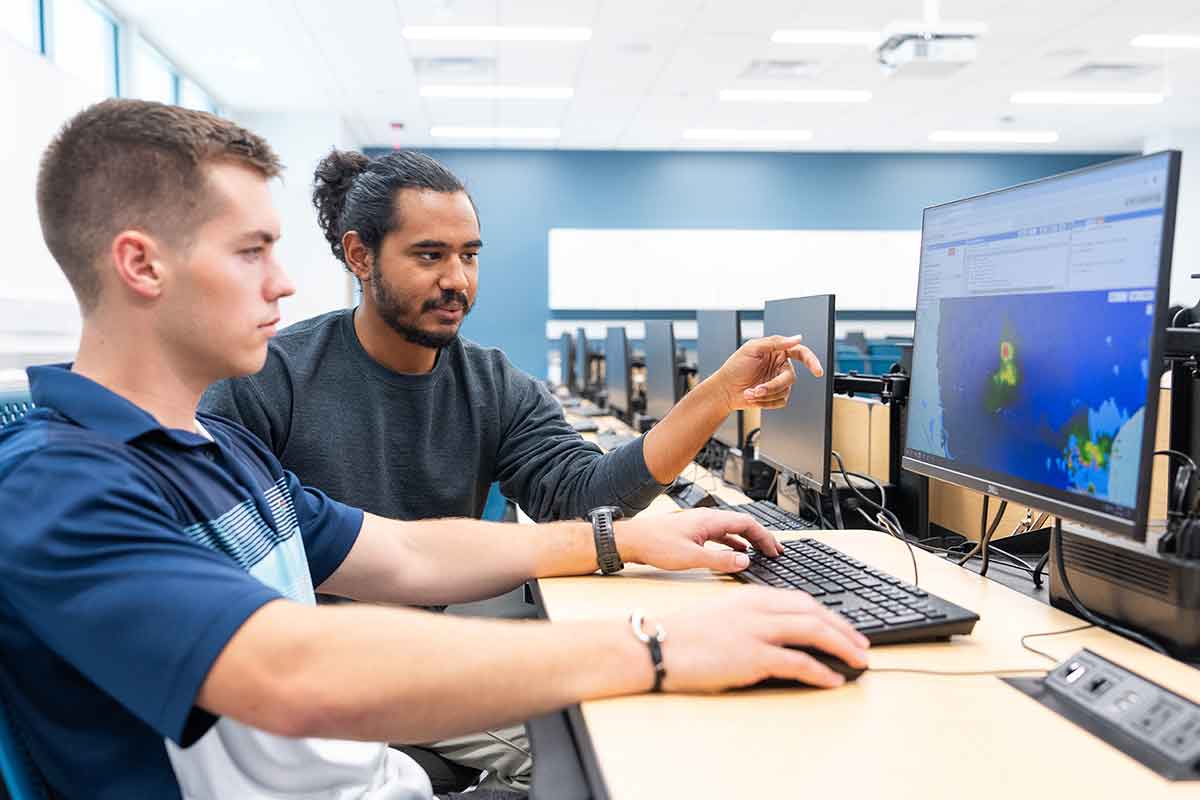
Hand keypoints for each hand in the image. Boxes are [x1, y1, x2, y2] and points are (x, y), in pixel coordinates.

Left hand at [616, 509, 781, 572]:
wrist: (632, 540)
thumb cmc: (656, 545)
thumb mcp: (691, 557)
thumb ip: (720, 561)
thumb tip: (745, 562)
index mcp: (710, 520)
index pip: (747, 524)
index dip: (765, 537)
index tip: (775, 550)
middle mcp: (707, 518)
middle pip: (742, 524)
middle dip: (761, 537)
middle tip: (776, 551)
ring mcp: (699, 524)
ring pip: (731, 529)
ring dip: (748, 540)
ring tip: (761, 553)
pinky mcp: (692, 532)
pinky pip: (720, 535)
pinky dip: (733, 543)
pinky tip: (735, 554)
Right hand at [658, 586, 870, 690]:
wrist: (656, 645)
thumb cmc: (684, 635)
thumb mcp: (722, 615)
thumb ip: (751, 618)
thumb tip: (777, 634)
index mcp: (751, 597)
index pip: (801, 600)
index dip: (828, 614)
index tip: (844, 627)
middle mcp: (757, 609)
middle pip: (813, 612)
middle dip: (843, 628)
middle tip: (861, 645)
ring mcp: (755, 632)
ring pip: (813, 631)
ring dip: (841, 646)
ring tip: (857, 660)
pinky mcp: (750, 656)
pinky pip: (797, 662)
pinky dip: (820, 670)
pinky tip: (832, 678)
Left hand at [710, 334, 823, 411]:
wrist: (724, 390)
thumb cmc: (734, 368)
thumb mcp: (751, 349)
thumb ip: (775, 342)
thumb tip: (796, 338)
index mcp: (777, 352)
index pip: (800, 352)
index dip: (811, 360)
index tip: (817, 371)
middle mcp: (780, 366)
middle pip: (790, 378)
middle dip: (772, 386)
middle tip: (758, 389)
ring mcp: (778, 382)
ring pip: (784, 391)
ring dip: (765, 394)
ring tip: (750, 392)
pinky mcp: (775, 396)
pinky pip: (780, 401)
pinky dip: (766, 402)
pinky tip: (753, 397)